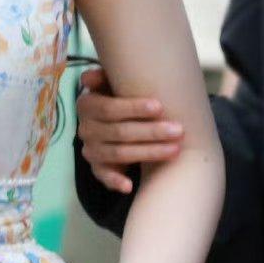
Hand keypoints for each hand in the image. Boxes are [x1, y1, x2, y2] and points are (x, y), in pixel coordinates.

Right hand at [76, 66, 183, 192]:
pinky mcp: (98, 167)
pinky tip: (129, 186)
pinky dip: (115, 181)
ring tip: (175, 149)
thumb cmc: (118, 96)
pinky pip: (104, 176)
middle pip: (119, 132)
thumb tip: (88, 79)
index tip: (159, 107)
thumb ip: (104, 77)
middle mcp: (86, 129)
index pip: (109, 108)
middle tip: (178, 130)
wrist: (111, 120)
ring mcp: (91, 150)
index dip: (134, 108)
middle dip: (151, 132)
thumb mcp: (112, 83)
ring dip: (149, 153)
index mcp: (87, 105)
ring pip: (120, 153)